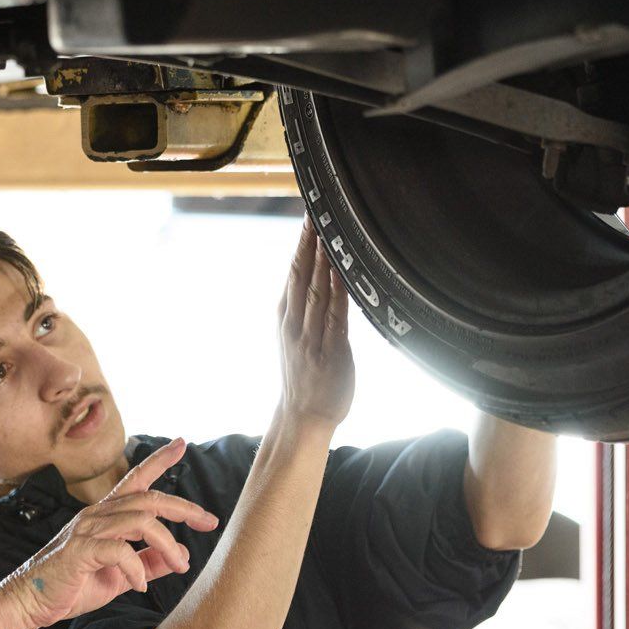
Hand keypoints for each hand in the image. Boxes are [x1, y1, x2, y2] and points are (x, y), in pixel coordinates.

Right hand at [9, 438, 218, 628]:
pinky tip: (140, 586)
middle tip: (209, 522)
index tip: (182, 444)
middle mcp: (97, 515)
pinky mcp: (79, 550)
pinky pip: (119, 550)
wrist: (30, 604)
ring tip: (180, 566)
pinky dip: (136, 569)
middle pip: (149, 499)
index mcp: (105, 516)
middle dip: (184, 508)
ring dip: (167, 543)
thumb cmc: (72, 586)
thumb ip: (149, 563)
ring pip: (140, 521)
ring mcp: (86, 530)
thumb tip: (183, 556)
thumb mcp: (120, 576)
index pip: (136, 480)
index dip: (159, 460)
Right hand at [275, 219, 354, 431]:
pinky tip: (342, 272)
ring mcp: (312, 338)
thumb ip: (305, 308)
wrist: (303, 416)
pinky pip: (335, 316)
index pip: (294, 272)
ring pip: (317, 291)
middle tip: (318, 211)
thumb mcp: (295, 335)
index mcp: (286, 316)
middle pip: (302, 275)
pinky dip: (338, 292)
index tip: (309, 214)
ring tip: (328, 232)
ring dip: (323, 261)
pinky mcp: (332, 352)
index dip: (301, 243)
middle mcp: (295, 323)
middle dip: (310, 242)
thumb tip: (318, 275)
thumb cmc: (304, 374)